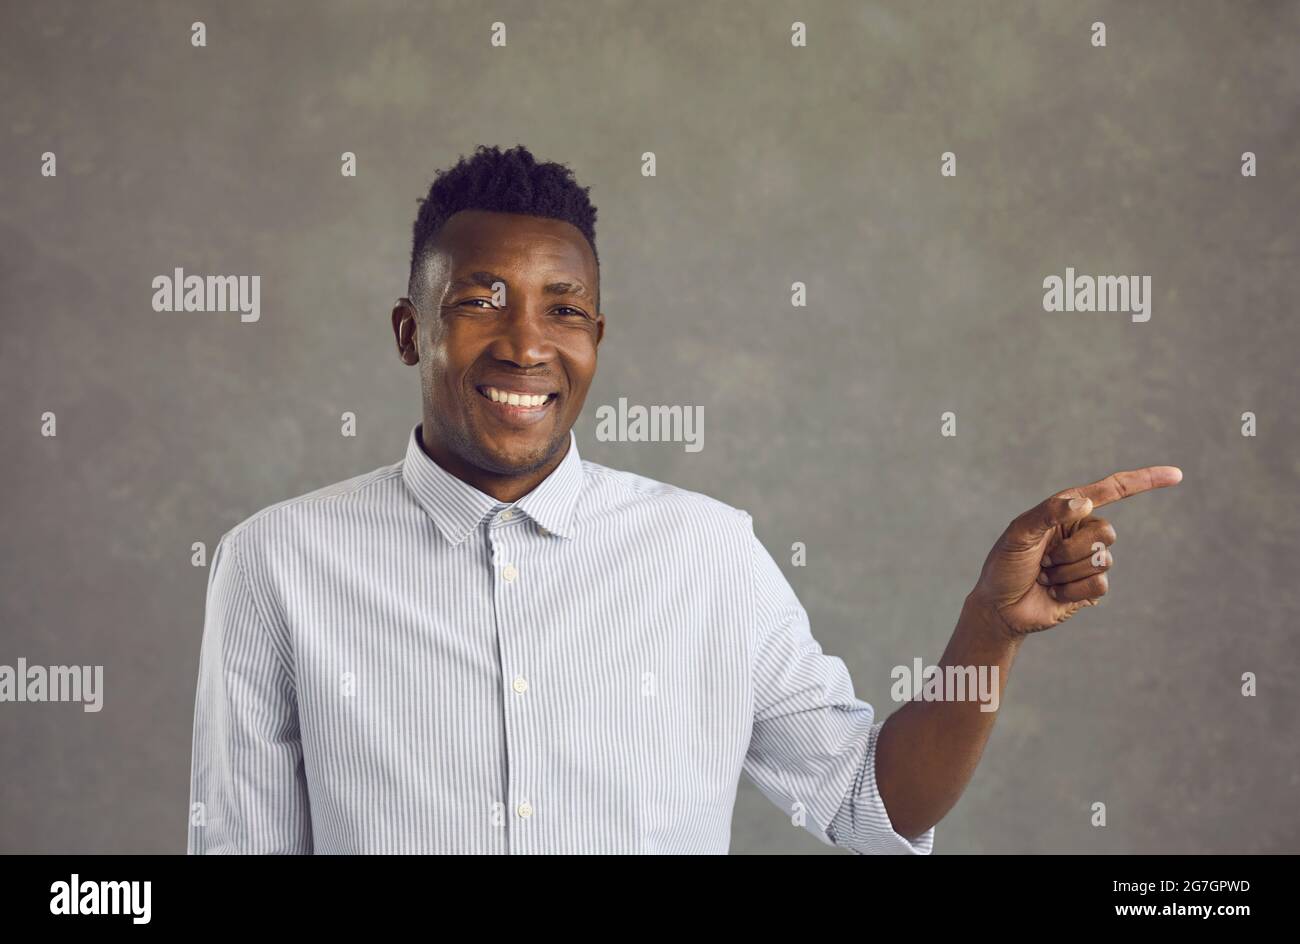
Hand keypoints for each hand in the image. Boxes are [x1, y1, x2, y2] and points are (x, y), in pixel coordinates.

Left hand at [971, 466, 1182, 636]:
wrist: (999, 608)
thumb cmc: (1004, 565)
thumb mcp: (1018, 534)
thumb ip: (1048, 513)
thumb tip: (1086, 502)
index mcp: (1067, 512)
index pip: (1111, 491)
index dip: (1144, 481)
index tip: (1176, 475)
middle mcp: (1081, 533)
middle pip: (1107, 532)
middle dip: (1072, 548)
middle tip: (1044, 559)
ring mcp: (1088, 561)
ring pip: (1104, 560)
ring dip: (1067, 571)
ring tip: (1046, 575)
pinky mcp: (1091, 588)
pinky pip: (1099, 584)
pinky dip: (1072, 589)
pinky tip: (1053, 591)